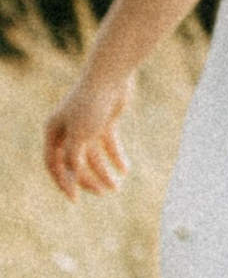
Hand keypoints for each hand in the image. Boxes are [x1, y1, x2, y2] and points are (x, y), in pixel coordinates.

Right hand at [43, 70, 132, 199]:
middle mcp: (67, 129)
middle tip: (104, 193)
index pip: (53, 163)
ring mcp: (86, 126)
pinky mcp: (104, 121)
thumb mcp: (80, 135)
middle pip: (74, 162)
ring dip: (104, 172)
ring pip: (92, 156)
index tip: (76, 199)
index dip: (63, 182)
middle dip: (87, 180)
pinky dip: (116, 157)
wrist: (111, 77)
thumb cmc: (91, 104)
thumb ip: (73, 158)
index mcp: (53, 131)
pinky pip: (108, 145)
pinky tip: (125, 170)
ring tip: (116, 187)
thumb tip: (71, 177)